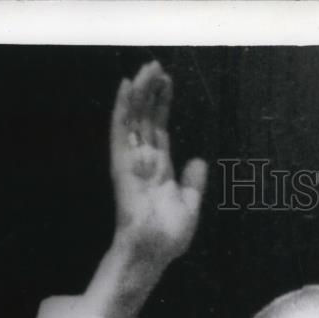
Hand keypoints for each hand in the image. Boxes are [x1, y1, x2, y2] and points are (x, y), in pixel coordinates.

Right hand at [110, 60, 206, 266]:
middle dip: (151, 91)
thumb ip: (193, 182)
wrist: (154, 250)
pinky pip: (120, 131)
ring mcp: (132, 161)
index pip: (159, 128)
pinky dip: (122, 108)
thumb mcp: (190, 204)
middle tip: (157, 66)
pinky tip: (125, 86)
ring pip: (134, 118)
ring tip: (147, 68)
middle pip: (146, 118)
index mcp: (159, 167)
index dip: (162, 105)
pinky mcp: (122, 164)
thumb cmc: (168, 234)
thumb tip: (198, 161)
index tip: (167, 83)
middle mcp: (144, 160)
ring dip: (139, 92)